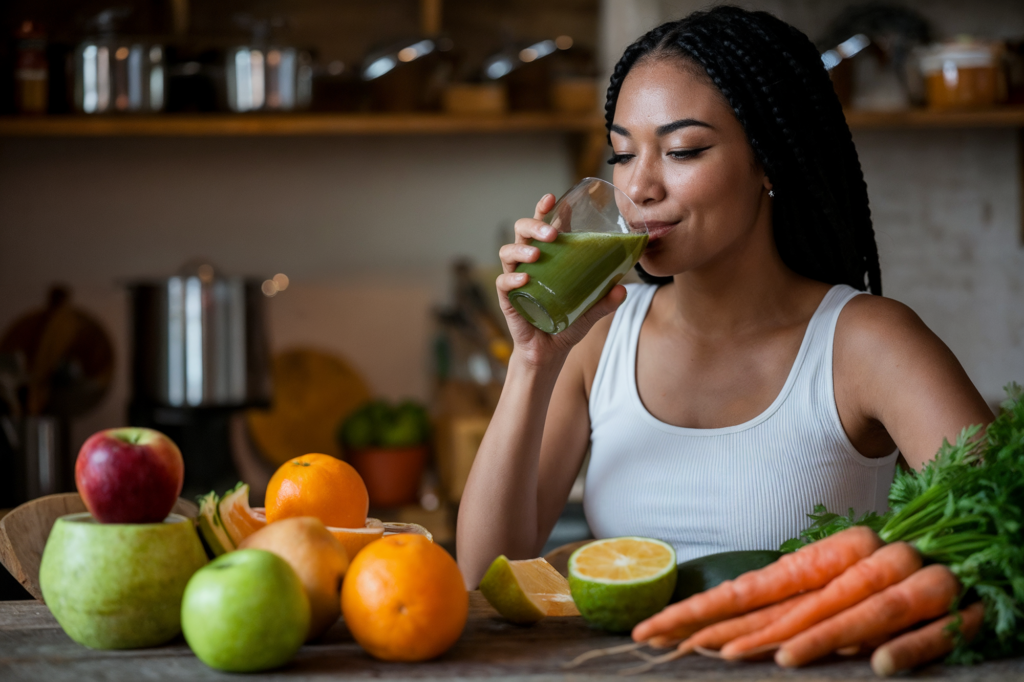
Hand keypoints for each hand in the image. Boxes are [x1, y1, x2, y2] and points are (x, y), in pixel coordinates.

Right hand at [496, 193, 627, 367]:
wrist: (548, 353)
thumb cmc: (565, 324)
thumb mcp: (590, 311)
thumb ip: (605, 301)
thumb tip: (623, 288)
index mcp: (548, 258)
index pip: (544, 226)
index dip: (547, 210)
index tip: (555, 199)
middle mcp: (529, 262)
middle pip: (522, 230)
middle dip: (534, 224)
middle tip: (552, 233)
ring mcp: (516, 278)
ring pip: (508, 251)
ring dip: (521, 248)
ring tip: (537, 253)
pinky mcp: (507, 298)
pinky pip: (503, 282)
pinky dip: (512, 278)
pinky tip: (524, 279)